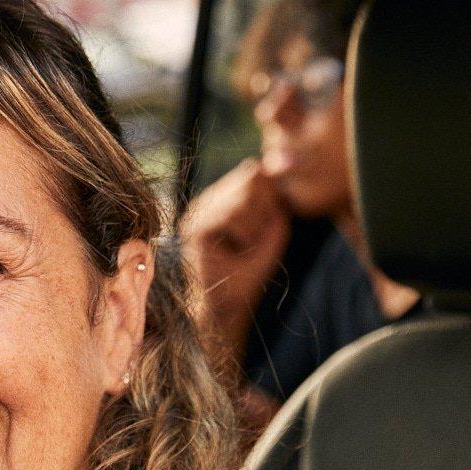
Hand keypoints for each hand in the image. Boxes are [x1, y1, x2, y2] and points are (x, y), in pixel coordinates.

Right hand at [180, 158, 290, 360]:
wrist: (224, 308)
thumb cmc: (249, 272)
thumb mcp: (272, 228)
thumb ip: (275, 197)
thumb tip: (273, 161)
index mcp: (222, 199)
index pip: (255, 172)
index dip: (270, 198)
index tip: (261, 231)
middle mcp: (207, 201)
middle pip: (252, 175)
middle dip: (264, 210)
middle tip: (251, 241)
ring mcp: (198, 212)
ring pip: (245, 193)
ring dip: (256, 225)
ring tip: (243, 247)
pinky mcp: (195, 227)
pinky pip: (233, 214)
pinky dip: (245, 235)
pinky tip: (233, 252)